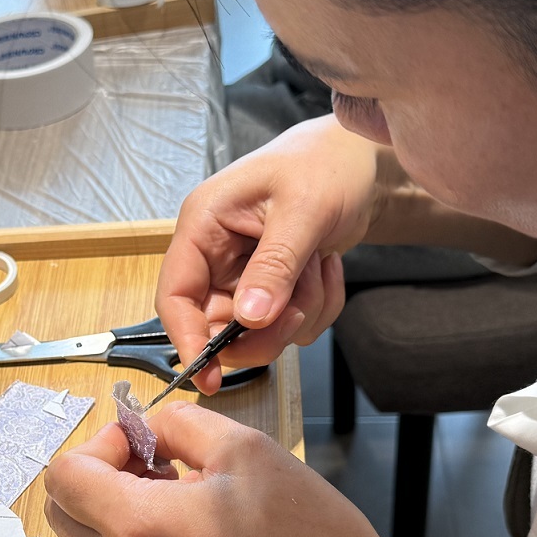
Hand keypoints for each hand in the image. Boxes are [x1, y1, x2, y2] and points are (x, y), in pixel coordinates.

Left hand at [43, 403, 417, 536]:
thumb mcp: (245, 450)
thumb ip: (180, 424)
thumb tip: (150, 427)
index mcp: (138, 526)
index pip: (64, 476)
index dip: (100, 444)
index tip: (142, 440)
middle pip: (62, 512)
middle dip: (95, 474)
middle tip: (151, 461)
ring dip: (109, 508)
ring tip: (171, 493)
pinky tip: (183, 526)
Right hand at [158, 115, 385, 393]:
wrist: (361, 159)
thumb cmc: (326, 165)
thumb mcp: (302, 212)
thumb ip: (274, 266)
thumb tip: (249, 317)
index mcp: (204, 225)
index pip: (175, 295)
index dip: (186, 339)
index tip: (207, 377)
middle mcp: (216, 253)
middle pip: (217, 325)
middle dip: (263, 330)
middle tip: (298, 313)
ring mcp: (243, 273)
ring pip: (258, 330)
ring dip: (299, 312)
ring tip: (320, 266)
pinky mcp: (271, 286)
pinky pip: (288, 323)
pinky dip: (316, 307)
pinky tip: (327, 267)